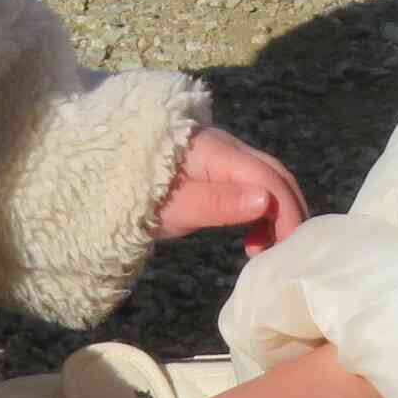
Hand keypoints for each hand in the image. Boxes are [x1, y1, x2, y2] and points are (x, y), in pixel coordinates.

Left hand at [153, 126, 307, 255]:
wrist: (107, 177)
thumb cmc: (139, 195)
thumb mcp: (177, 207)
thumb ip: (220, 203)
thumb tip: (265, 200)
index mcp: (219, 152)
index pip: (268, 178)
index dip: (286, 211)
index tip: (290, 247)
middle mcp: (229, 146)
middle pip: (275, 174)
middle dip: (288, 212)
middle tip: (286, 251)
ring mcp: (224, 153)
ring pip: (267, 178)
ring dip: (275, 213)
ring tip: (263, 248)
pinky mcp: (218, 165)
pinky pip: (252, 182)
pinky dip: (261, 209)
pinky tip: (251, 236)